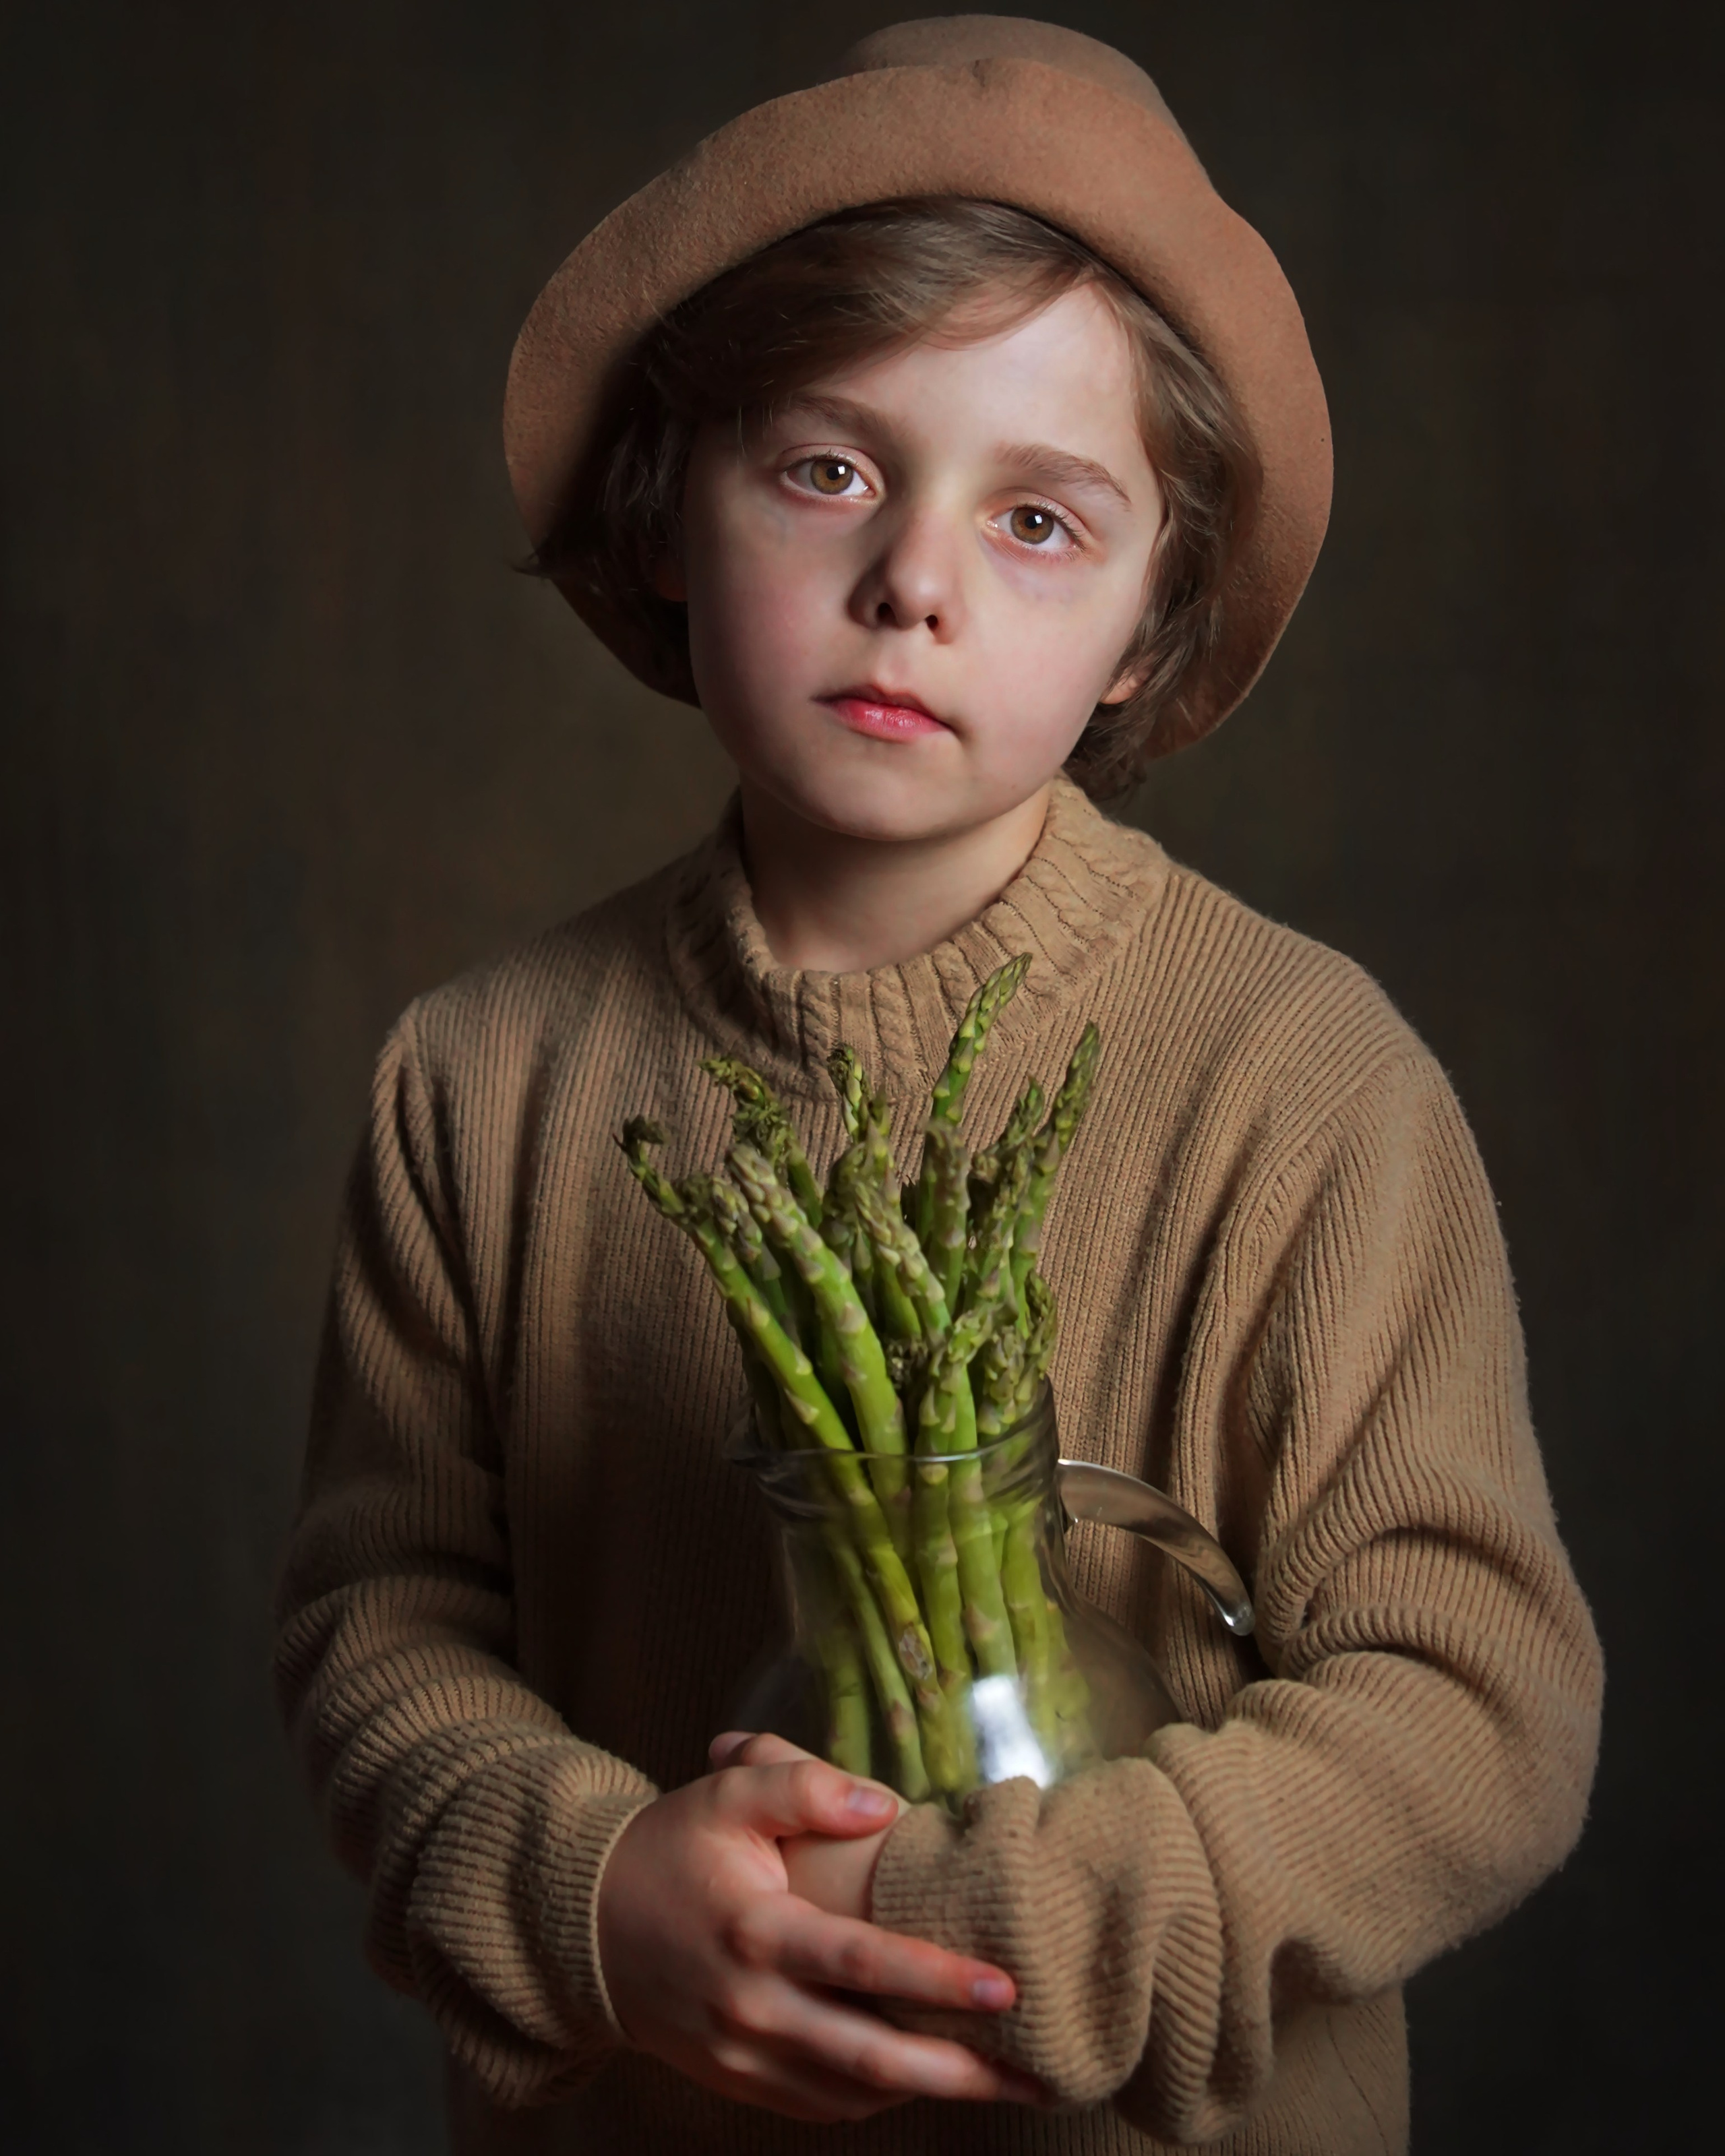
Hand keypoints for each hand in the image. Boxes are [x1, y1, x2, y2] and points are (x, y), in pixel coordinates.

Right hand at [595, 1735, 1032, 2122]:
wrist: (586, 1927)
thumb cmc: (670, 1849)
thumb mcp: (724, 1793)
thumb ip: (801, 1784)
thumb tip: (883, 1805)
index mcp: (754, 1932)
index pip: (860, 1965)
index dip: (936, 1979)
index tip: (1006, 1986)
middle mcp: (751, 2007)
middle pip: (869, 2056)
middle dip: (958, 2071)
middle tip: (1033, 2072)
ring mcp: (742, 2056)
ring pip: (852, 2092)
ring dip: (929, 2091)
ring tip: (1004, 2081)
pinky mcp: (738, 2081)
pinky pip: (821, 2104)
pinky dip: (877, 2096)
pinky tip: (926, 2078)